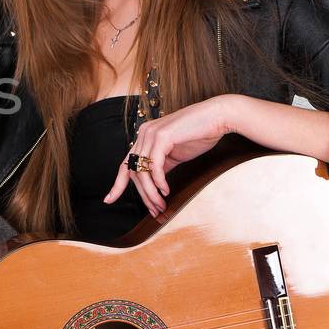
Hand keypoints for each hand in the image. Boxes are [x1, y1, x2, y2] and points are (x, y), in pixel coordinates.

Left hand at [103, 96, 233, 219]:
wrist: (218, 117)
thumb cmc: (200, 134)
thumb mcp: (175, 153)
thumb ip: (162, 165)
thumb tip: (154, 185)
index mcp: (145, 137)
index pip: (126, 164)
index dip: (117, 184)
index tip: (109, 200)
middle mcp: (144, 134)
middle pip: (134, 172)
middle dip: (143, 196)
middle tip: (155, 211)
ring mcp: (151, 134)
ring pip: (143, 171)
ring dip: (151, 193)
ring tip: (161, 206)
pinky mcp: (162, 136)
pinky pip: (155, 165)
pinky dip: (159, 181)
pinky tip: (166, 191)